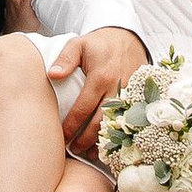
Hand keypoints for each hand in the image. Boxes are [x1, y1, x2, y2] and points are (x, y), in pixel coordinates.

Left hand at [58, 25, 148, 159]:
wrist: (129, 38)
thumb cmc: (100, 44)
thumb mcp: (79, 44)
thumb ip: (65, 59)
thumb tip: (52, 75)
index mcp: (101, 78)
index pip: (83, 109)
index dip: (71, 126)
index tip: (62, 137)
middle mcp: (117, 89)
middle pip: (100, 122)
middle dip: (86, 140)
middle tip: (73, 150)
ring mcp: (130, 96)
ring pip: (116, 126)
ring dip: (102, 142)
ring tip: (88, 154)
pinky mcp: (138, 99)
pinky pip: (128, 122)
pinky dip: (118, 136)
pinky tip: (109, 146)